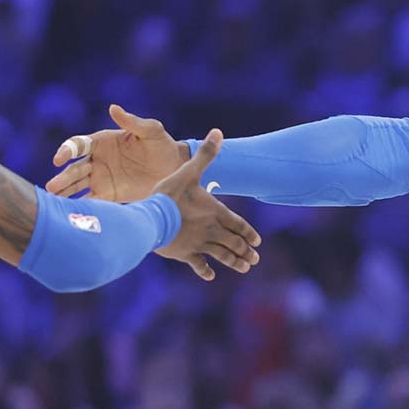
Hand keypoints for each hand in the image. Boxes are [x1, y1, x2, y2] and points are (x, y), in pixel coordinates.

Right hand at [48, 104, 185, 201]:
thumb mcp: (150, 131)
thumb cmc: (161, 145)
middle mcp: (97, 160)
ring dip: (65, 193)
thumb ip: (132, 122)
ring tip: (54, 202)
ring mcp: (101, 179)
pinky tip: (70, 215)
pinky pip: (92, 201)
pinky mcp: (109, 195)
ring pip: (77, 186)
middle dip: (63, 178)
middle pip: (74, 169)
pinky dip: (81, 207)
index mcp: (102, 142)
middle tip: (52, 188)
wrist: (173, 170)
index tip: (59, 160)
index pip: (78, 145)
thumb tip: (113, 108)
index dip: (66, 150)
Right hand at [152, 129, 259, 280]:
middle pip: (234, 243)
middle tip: (254, 259)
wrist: (151, 218)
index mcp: (215, 212)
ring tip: (244, 268)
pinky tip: (210, 276)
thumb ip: (205, 154)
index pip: (238, 224)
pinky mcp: (184, 254)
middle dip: (245, 251)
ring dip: (234, 262)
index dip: (249, 233)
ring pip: (222, 255)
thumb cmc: (169, 194)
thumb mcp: (189, 171)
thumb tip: (218, 131)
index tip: (257, 242)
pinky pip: (198, 265)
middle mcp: (211, 230)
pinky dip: (205, 270)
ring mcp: (199, 244)